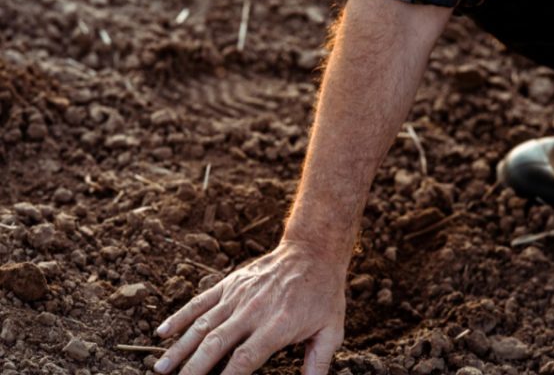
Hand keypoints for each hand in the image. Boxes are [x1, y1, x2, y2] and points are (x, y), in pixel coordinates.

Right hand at [153, 240, 347, 374]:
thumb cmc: (324, 295)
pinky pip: (201, 301)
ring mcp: (238, 295)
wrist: (314, 252)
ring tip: (159, 369)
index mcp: (277, 326)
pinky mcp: (231, 283)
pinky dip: (180, 316)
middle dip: (192, 369)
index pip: (243, 359)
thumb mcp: (331, 331)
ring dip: (179, 348)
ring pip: (202, 324)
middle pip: (215, 344)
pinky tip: (162, 332)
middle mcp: (252, 311)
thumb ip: (319, 362)